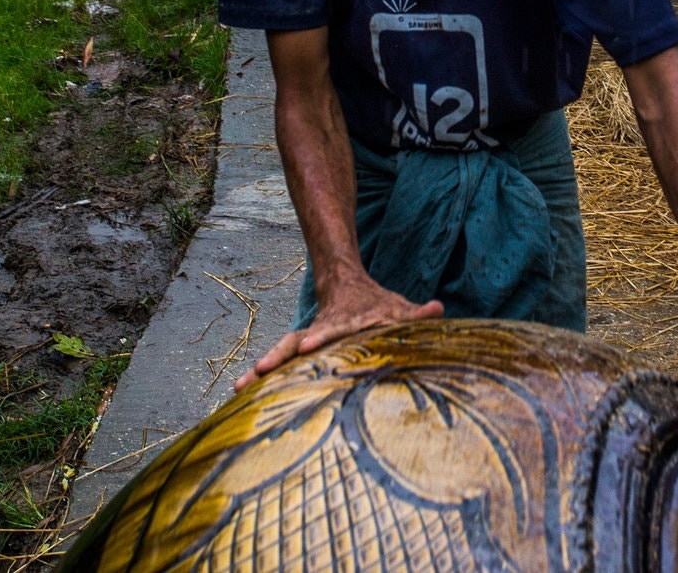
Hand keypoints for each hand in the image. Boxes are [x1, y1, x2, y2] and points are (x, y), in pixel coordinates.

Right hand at [235, 276, 441, 390]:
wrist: (345, 286)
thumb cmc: (377, 305)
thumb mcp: (396, 308)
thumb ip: (416, 313)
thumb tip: (438, 309)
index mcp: (342, 322)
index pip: (331, 329)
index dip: (322, 336)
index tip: (310, 344)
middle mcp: (318, 331)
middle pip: (295, 343)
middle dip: (278, 356)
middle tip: (260, 369)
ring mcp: (304, 341)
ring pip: (280, 353)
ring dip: (262, 369)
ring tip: (240, 386)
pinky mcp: (297, 352)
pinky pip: (277, 364)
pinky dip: (258, 376)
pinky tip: (238, 391)